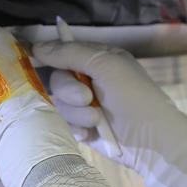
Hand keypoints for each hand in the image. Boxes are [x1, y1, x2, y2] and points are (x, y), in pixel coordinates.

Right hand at [32, 40, 186, 186]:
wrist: (151, 141)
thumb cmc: (134, 97)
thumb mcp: (106, 65)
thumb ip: (71, 53)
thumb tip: (37, 46)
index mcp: (98, 59)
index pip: (64, 51)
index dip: (50, 56)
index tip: (34, 58)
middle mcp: (90, 79)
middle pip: (57, 79)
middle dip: (69, 91)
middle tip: (87, 98)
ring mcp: (86, 105)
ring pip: (59, 104)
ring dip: (76, 114)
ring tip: (95, 121)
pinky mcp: (84, 128)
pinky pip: (64, 124)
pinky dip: (77, 129)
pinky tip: (91, 134)